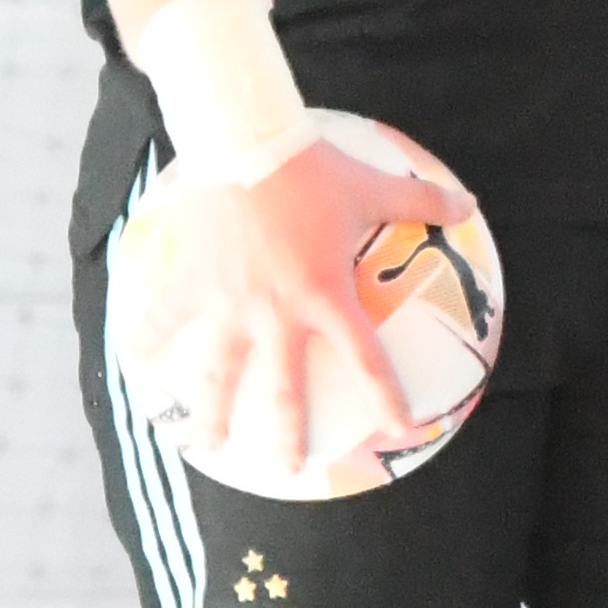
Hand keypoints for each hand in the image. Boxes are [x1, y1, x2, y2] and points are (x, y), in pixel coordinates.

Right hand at [140, 133, 435, 476]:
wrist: (246, 138)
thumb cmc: (312, 168)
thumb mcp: (372, 187)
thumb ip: (421, 201)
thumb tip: (471, 202)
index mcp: (326, 296)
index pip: (366, 360)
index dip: (386, 399)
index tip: (399, 429)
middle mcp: (277, 313)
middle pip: (283, 392)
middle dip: (286, 437)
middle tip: (286, 469)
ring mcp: (229, 303)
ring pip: (218, 375)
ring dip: (211, 414)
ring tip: (206, 444)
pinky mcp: (192, 282)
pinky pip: (165, 319)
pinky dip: (147, 340)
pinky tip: (136, 363)